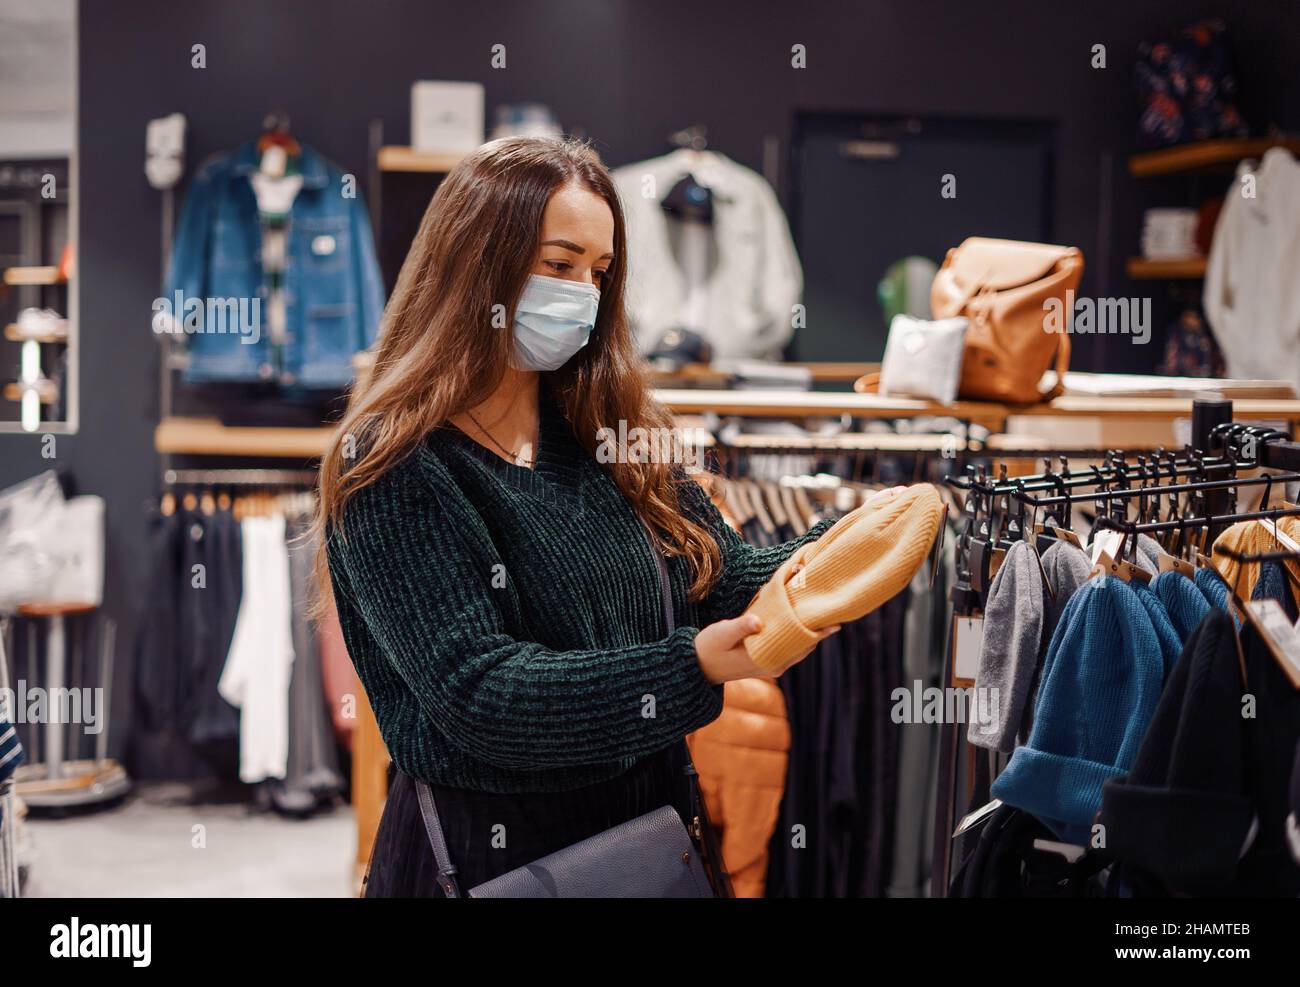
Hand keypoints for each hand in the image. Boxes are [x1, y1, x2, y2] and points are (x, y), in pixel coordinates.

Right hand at [695, 583, 842, 683]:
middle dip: (818, 631)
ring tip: (819, 613)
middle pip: (803, 647)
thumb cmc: (708, 648)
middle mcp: (773, 665)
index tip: (835, 623)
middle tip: (832, 611)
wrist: (697, 667)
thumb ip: (740, 627)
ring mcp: (770, 663)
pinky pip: (787, 646)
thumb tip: (759, 621)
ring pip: (797, 647)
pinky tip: (798, 619)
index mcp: (766, 660)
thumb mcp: (722, 633)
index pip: (800, 647)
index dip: (818, 635)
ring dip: (808, 631)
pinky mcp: (765, 659)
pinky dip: (796, 634)